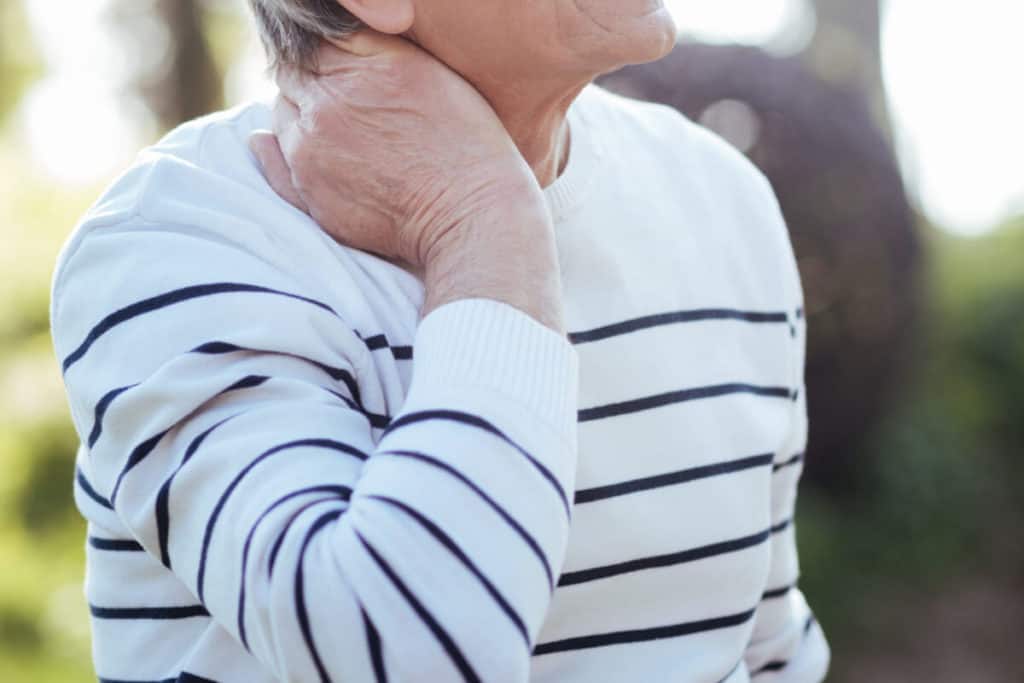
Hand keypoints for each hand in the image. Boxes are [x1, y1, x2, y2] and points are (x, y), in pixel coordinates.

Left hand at [248, 29, 545, 270]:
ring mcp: (311, 152)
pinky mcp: (309, 193)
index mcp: (359, 70)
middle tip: (342, 98)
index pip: (313, 43)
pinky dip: (282, 152)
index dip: (326, 53)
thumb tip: (325, 36)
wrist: (469, 216)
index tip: (342, 66)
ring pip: (281, 115)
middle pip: (291, 75)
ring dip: (299, 115)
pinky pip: (274, 162)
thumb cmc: (466, 143)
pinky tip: (312, 155)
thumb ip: (371, 45)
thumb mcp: (429, 72)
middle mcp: (327, 106)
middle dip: (309, 79)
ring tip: (340, 131)